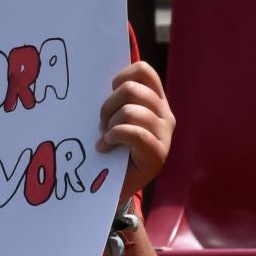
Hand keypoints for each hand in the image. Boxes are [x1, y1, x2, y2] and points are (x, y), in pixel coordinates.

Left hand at [99, 61, 173, 201]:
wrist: (113, 185)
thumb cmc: (109, 147)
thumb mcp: (111, 117)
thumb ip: (112, 98)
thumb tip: (91, 73)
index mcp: (154, 100)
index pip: (143, 70)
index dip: (121, 77)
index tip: (108, 95)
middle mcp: (164, 113)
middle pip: (132, 89)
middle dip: (108, 105)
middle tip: (101, 124)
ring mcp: (164, 133)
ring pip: (131, 111)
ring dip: (110, 124)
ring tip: (105, 137)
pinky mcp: (159, 153)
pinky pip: (134, 133)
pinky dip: (115, 137)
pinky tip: (106, 146)